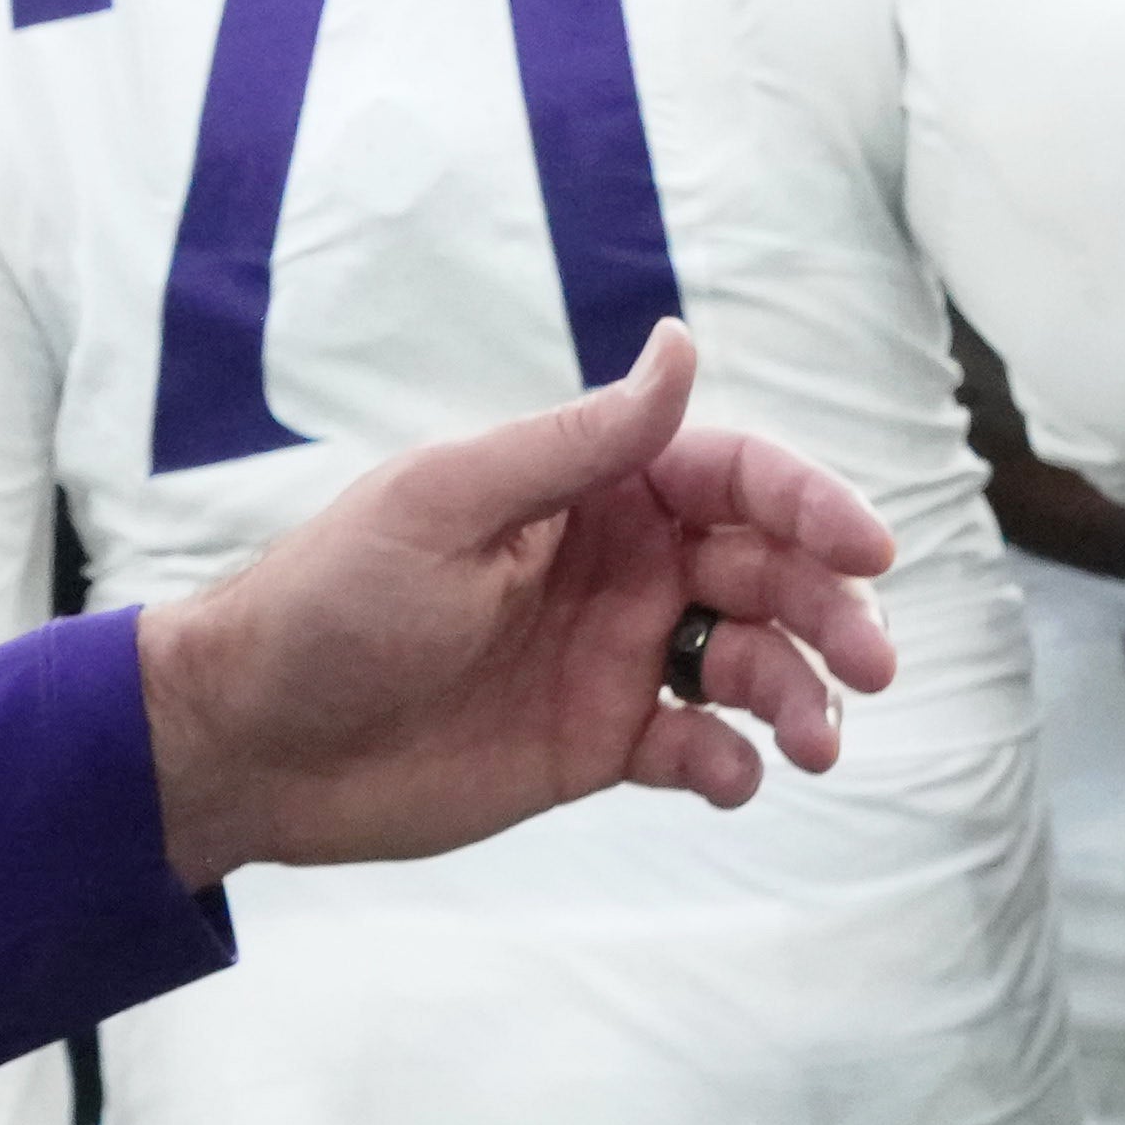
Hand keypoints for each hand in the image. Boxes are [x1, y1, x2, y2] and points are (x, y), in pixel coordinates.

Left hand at [133, 322, 890, 878]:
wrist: (251, 741)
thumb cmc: (330, 603)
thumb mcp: (448, 506)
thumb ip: (577, 442)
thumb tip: (680, 346)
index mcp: (589, 489)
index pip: (733, 477)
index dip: (812, 504)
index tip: (867, 551)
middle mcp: (621, 564)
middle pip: (766, 570)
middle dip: (832, 610)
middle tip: (873, 663)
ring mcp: (615, 655)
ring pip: (750, 661)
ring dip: (802, 694)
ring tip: (818, 744)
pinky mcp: (599, 743)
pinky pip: (697, 746)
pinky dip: (734, 763)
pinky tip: (732, 778)